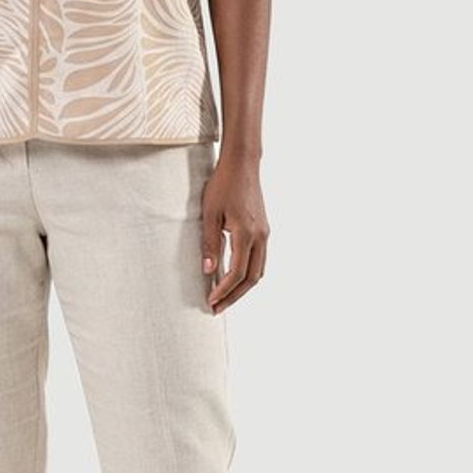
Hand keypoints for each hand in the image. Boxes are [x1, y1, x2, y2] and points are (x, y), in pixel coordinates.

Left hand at [201, 155, 268, 313]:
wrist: (242, 164)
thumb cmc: (223, 185)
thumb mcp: (210, 214)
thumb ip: (210, 243)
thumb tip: (208, 270)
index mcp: (247, 233)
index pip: (237, 272)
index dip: (224, 290)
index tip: (210, 300)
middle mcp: (260, 236)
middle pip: (252, 278)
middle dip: (234, 296)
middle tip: (217, 308)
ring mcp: (265, 234)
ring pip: (259, 271)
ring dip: (242, 287)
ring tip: (224, 298)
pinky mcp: (264, 230)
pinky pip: (259, 260)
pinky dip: (248, 274)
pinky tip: (234, 278)